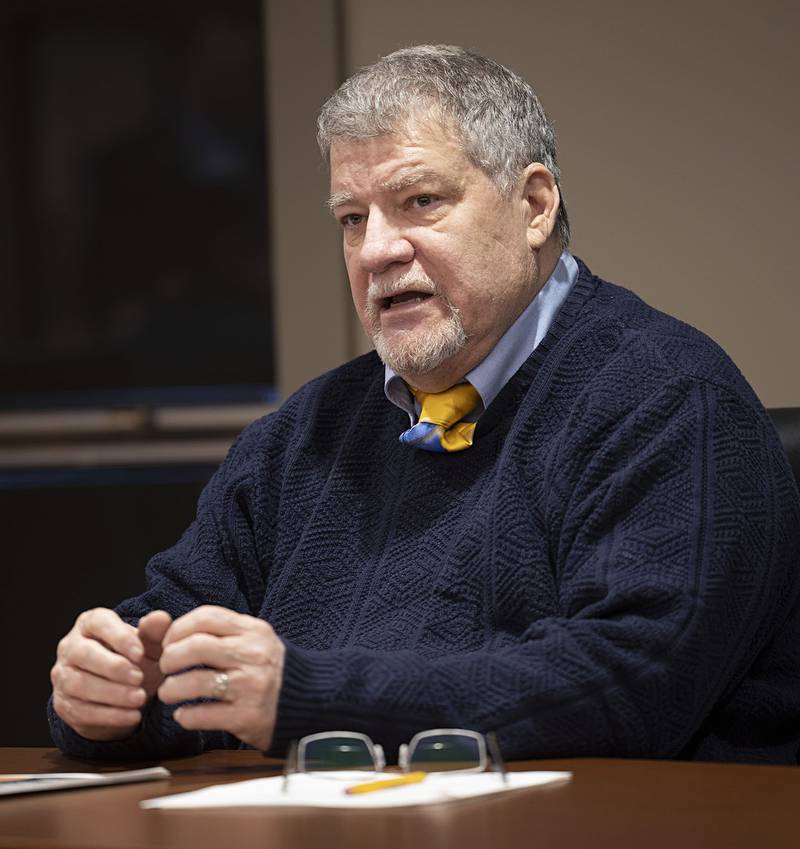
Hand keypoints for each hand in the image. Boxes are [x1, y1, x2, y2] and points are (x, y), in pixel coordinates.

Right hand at [51, 608, 171, 740]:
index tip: (140, 654)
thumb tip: (159, 618)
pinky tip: (132, 716)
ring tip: (139, 698)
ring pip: (79, 684)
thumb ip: (155, 631)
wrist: (126, 693)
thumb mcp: (151, 644)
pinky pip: (81, 711)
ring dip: (112, 693)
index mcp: (90, 623)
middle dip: (113, 667)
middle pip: (83, 654)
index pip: (98, 622)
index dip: (119, 638)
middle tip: (139, 678)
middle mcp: (70, 646)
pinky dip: (109, 715)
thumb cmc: (137, 660)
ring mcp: (63, 676)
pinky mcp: (63, 704)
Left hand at [157, 606, 284, 750]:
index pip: (206, 617)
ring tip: (169, 693)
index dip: (178, 628)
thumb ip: (223, 632)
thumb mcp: (255, 639)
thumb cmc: (271, 667)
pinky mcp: (247, 715)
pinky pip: (202, 714)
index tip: (169, 642)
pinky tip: (184, 715)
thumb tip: (175, 630)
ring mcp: (250, 685)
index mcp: (253, 630)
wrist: (309, 698)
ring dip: (171, 689)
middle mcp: (252, 654)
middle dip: (169, 658)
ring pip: (194, 682)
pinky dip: (185, 716)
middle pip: (195, 646)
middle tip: (165, 667)